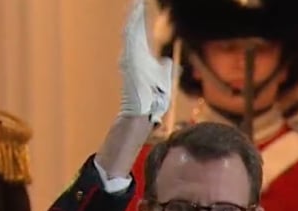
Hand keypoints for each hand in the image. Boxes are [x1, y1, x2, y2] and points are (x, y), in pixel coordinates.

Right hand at [118, 0, 174, 123]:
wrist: (144, 112)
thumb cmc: (153, 97)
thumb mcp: (163, 76)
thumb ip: (165, 66)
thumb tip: (168, 60)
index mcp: (139, 56)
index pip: (139, 32)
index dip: (139, 18)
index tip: (140, 4)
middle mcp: (131, 54)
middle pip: (132, 28)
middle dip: (134, 12)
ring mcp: (128, 57)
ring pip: (130, 31)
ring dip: (133, 16)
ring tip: (135, 2)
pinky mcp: (129, 61)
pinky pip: (130, 39)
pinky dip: (133, 26)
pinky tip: (134, 14)